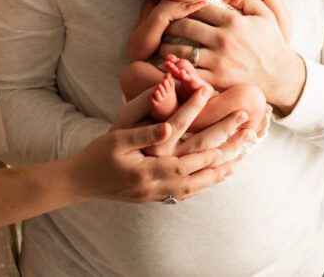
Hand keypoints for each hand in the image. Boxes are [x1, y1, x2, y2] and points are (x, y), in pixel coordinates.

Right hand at [70, 88, 243, 203]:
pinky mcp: (152, 196)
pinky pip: (183, 193)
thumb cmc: (97, 155)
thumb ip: (144, 134)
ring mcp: (154, 194)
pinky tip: (210, 177)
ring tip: (235, 163)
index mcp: (146, 171)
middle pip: (195, 175)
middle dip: (220, 161)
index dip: (206, 150)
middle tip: (243, 147)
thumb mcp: (117, 139)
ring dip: (214, 176)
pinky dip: (200, 185)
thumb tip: (169, 127)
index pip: (183, 159)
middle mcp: (154, 186)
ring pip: (192, 188)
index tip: (225, 138)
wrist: (80, 180)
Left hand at [162, 0, 304, 114]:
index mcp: (232, 21)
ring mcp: (218, 60)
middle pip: (184, 26)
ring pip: (181, 50)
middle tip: (162, 26)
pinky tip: (169, 66)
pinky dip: (176, 69)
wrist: (280, 75)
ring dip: (166, 47)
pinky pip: (189, 73)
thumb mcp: (266, 16)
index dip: (185, 7)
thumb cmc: (272, 44)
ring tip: (159, 46)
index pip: (198, 8)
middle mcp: (223, 39)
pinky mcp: (216, 79)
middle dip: (170, 25)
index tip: (178, 9)